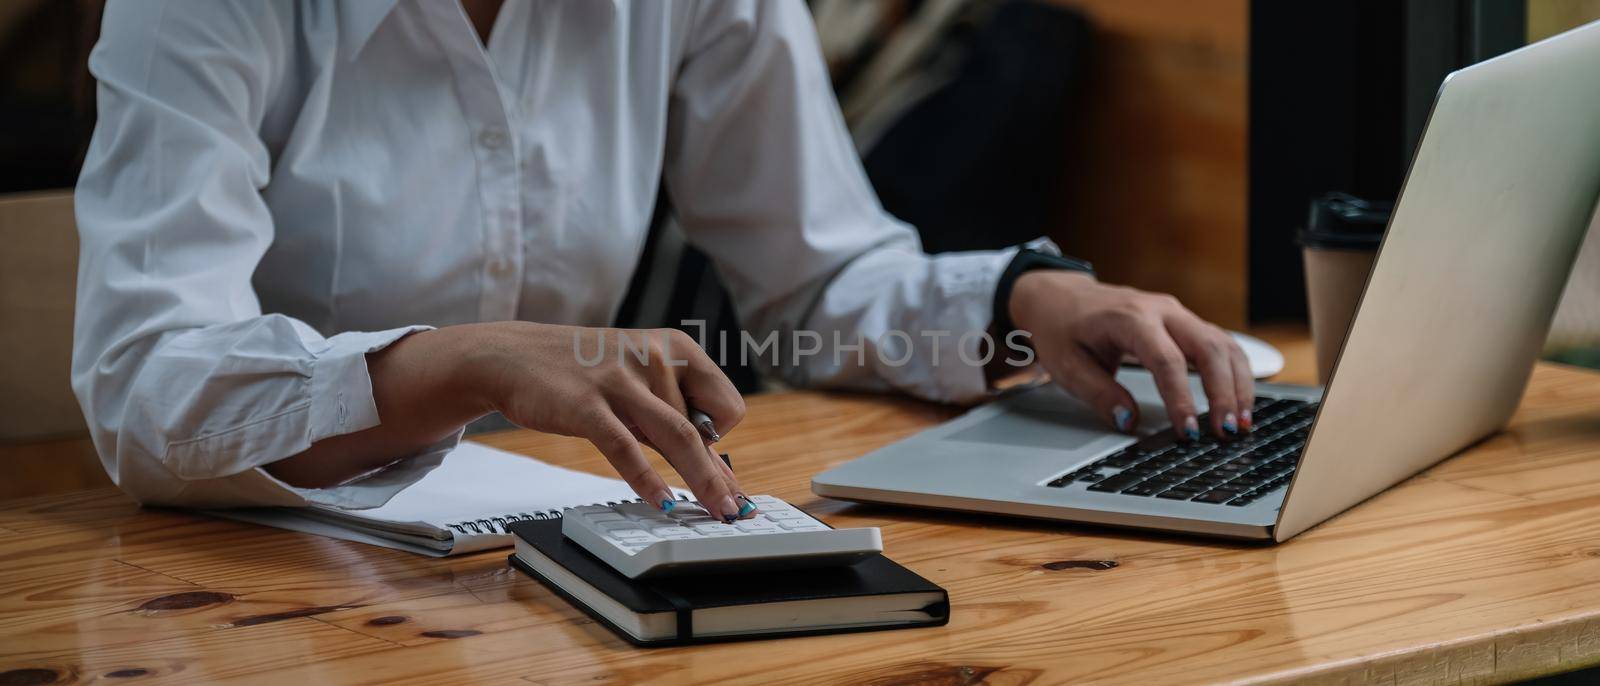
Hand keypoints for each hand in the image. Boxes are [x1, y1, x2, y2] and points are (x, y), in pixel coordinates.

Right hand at [469, 323, 749, 521]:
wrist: (514, 357)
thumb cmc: (582, 372)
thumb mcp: (636, 378)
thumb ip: (669, 417)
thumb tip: (711, 467)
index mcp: (674, 348)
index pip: (724, 401)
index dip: (720, 434)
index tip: (708, 458)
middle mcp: (654, 358)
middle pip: (703, 427)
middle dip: (719, 474)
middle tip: (737, 510)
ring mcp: (620, 381)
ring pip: (676, 438)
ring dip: (703, 481)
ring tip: (717, 512)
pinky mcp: (587, 405)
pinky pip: (626, 448)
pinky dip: (648, 479)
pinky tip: (661, 502)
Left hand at [1009, 271, 1253, 438]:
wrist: (1062, 297)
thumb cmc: (1063, 329)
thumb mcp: (1067, 365)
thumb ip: (1099, 394)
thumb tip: (1129, 422)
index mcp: (1129, 318)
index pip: (1166, 360)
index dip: (1182, 399)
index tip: (1190, 431)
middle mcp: (1161, 310)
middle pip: (1207, 348)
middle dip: (1223, 392)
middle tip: (1226, 431)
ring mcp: (1177, 314)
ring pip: (1222, 344)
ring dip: (1238, 383)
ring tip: (1241, 423)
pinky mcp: (1185, 323)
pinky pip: (1220, 344)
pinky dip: (1235, 373)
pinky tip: (1239, 402)